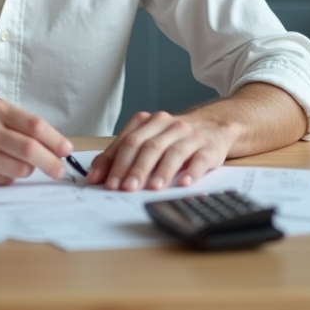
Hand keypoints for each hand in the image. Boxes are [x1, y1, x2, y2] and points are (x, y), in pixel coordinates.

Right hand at [0, 97, 72, 186]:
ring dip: (27, 170)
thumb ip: (20, 125)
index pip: (34, 126)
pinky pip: (1, 181)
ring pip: (18, 169)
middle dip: (51, 162)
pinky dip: (7, 177)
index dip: (55, 140)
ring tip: (19, 164)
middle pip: (30, 150)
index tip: (66, 150)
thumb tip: (56, 146)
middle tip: (59, 169)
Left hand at [85, 111, 235, 191]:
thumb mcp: (147, 139)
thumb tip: (96, 176)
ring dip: (161, 171)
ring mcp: (190, 135)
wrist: (213, 125)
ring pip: (173, 152)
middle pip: (148, 146)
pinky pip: (200, 159)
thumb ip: (120, 155)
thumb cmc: (173, 137)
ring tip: (152, 188)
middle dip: (135, 168)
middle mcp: (168, 125)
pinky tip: (184, 183)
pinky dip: (192, 172)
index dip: (115, 163)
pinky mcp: (209, 147)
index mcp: (148, 121)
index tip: (105, 182)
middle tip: (126, 188)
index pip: (128, 141)